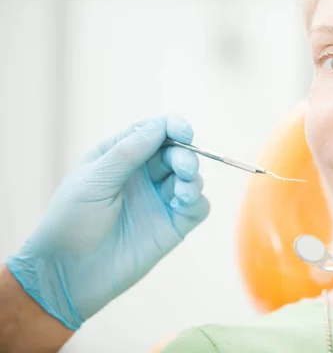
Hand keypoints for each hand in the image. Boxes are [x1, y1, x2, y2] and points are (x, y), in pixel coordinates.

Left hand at [6, 117, 208, 329]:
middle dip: (185, 155)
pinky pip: (197, 207)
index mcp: (120, 157)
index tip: (184, 132)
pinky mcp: (172, 226)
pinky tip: (183, 204)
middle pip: (176, 153)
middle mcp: (143, 176)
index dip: (172, 127)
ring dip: (192, 178)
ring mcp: (159, 201)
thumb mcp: (94, 179)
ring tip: (182, 192)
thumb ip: (128, 152)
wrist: (67, 274)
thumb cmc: (70, 221)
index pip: (153, 132)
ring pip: (190, 178)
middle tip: (182, 168)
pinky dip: (197, 200)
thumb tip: (161, 126)